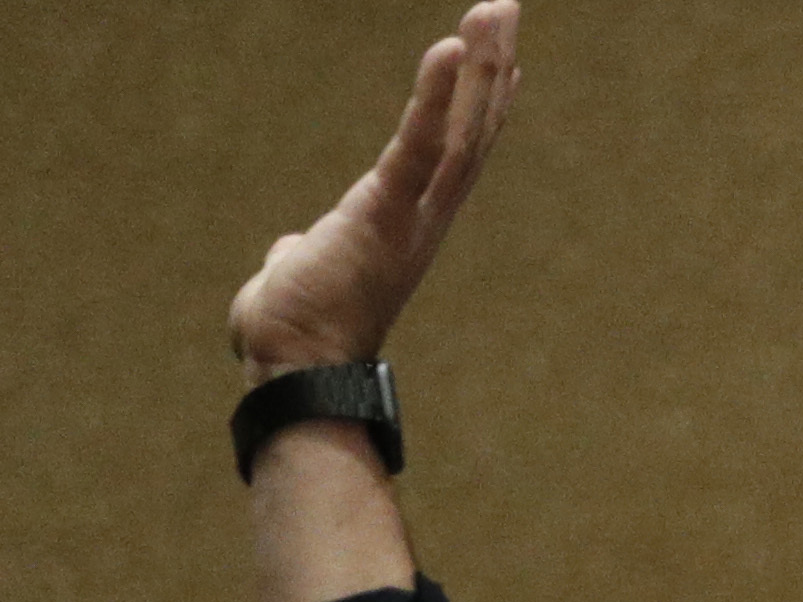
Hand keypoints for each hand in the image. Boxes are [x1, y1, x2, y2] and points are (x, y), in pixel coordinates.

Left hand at [232, 6, 520, 376]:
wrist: (296, 365)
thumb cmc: (295, 333)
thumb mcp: (302, 273)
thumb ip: (307, 251)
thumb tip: (295, 251)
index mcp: (407, 223)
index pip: (453, 154)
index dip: (478, 105)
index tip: (502, 62)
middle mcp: (427, 216)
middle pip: (472, 128)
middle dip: (492, 65)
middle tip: (508, 8)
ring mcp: (414, 213)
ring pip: (462, 128)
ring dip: (482, 65)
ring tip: (498, 10)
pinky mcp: (387, 208)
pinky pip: (421, 142)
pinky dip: (438, 93)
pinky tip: (453, 45)